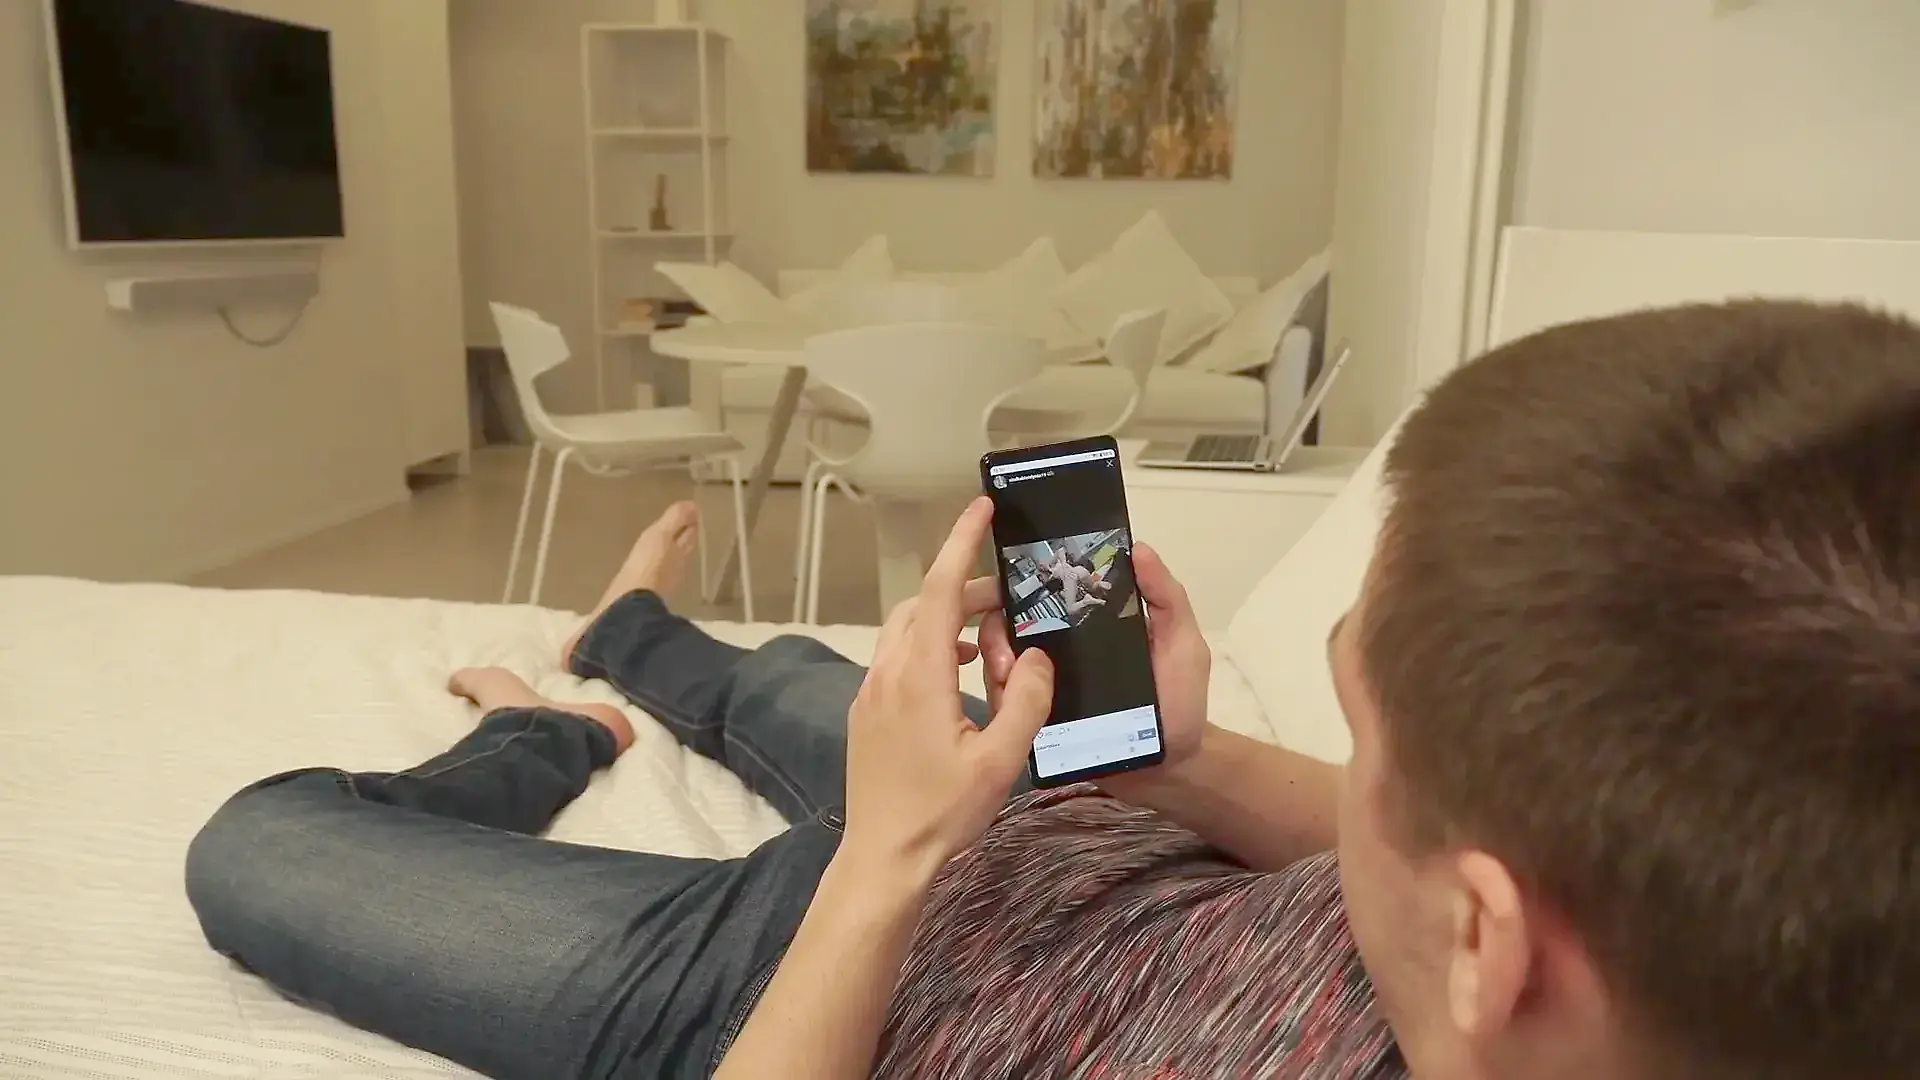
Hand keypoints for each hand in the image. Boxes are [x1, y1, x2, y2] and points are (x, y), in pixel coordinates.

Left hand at [844, 498, 1055, 877]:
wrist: (884, 856)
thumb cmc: (942, 812)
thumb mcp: (1002, 759)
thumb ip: (1025, 700)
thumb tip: (1036, 656)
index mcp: (920, 676)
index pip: (940, 590)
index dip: (961, 543)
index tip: (981, 509)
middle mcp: (888, 673)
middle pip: (924, 604)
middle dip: (965, 590)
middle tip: (1009, 600)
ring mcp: (870, 692)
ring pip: (906, 630)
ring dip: (947, 619)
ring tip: (990, 641)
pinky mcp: (865, 712)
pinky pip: (896, 657)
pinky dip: (929, 646)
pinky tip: (958, 675)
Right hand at [975, 542, 1209, 791]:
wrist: (1173, 768)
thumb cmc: (1180, 699)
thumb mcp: (1181, 643)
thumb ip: (1166, 598)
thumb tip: (1137, 548)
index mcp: (1085, 627)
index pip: (1042, 596)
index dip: (1018, 583)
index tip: (1006, 576)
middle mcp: (1057, 654)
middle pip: (1008, 627)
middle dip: (993, 624)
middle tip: (1001, 636)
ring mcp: (1045, 690)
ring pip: (1000, 664)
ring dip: (995, 658)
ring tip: (1006, 668)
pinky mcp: (1039, 725)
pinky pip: (1008, 708)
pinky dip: (1001, 697)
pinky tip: (1007, 695)